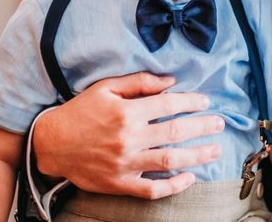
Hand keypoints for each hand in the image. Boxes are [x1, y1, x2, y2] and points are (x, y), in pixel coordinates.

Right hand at [33, 72, 223, 198]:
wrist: (51, 144)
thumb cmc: (80, 111)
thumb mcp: (105, 88)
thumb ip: (139, 83)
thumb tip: (170, 82)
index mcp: (126, 112)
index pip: (168, 104)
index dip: (191, 102)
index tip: (206, 101)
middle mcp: (129, 138)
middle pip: (176, 131)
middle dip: (202, 126)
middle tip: (220, 124)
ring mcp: (126, 163)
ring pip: (170, 160)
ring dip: (197, 155)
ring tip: (215, 150)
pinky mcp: (120, 183)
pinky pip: (152, 189)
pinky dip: (173, 186)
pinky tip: (190, 179)